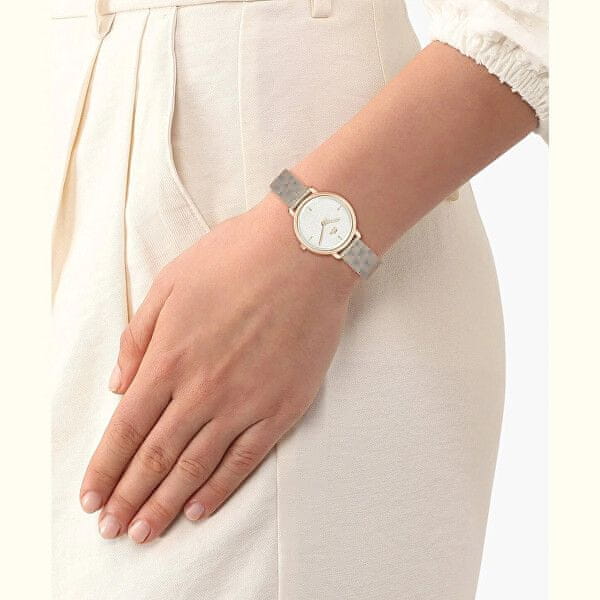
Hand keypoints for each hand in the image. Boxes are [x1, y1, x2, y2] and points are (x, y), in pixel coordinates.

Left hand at [79, 192, 357, 543]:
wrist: (303, 255)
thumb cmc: (235, 260)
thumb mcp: (171, 284)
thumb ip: (139, 337)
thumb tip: (117, 386)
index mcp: (170, 357)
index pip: (126, 428)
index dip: (105, 467)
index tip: (91, 496)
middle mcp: (202, 390)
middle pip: (156, 457)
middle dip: (128, 497)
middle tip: (112, 529)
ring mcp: (244, 403)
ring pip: (196, 467)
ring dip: (165, 504)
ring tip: (144, 532)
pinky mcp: (281, 408)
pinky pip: (244, 459)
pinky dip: (218, 489)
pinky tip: (198, 509)